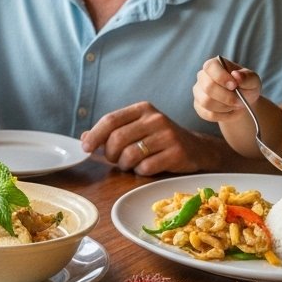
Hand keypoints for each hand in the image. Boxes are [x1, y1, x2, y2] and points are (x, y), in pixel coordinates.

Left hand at [81, 101, 207, 175]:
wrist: (198, 149)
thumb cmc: (160, 140)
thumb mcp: (138, 129)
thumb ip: (112, 132)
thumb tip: (83, 137)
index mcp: (143, 109)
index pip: (111, 119)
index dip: (94, 135)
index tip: (85, 148)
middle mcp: (155, 119)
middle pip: (117, 139)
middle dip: (110, 154)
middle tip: (115, 160)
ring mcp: (167, 135)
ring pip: (130, 155)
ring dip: (125, 165)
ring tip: (131, 164)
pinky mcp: (176, 153)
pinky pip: (145, 168)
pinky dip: (140, 172)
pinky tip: (147, 168)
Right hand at [192, 57, 261, 122]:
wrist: (242, 101)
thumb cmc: (246, 86)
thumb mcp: (253, 80)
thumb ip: (247, 77)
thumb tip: (236, 75)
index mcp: (214, 65)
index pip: (210, 67)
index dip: (221, 77)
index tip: (234, 86)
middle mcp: (203, 77)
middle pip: (208, 87)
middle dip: (227, 97)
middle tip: (240, 101)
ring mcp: (199, 92)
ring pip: (206, 102)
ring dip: (225, 107)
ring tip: (236, 105)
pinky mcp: (199, 106)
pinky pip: (208, 114)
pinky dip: (223, 115)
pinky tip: (231, 111)